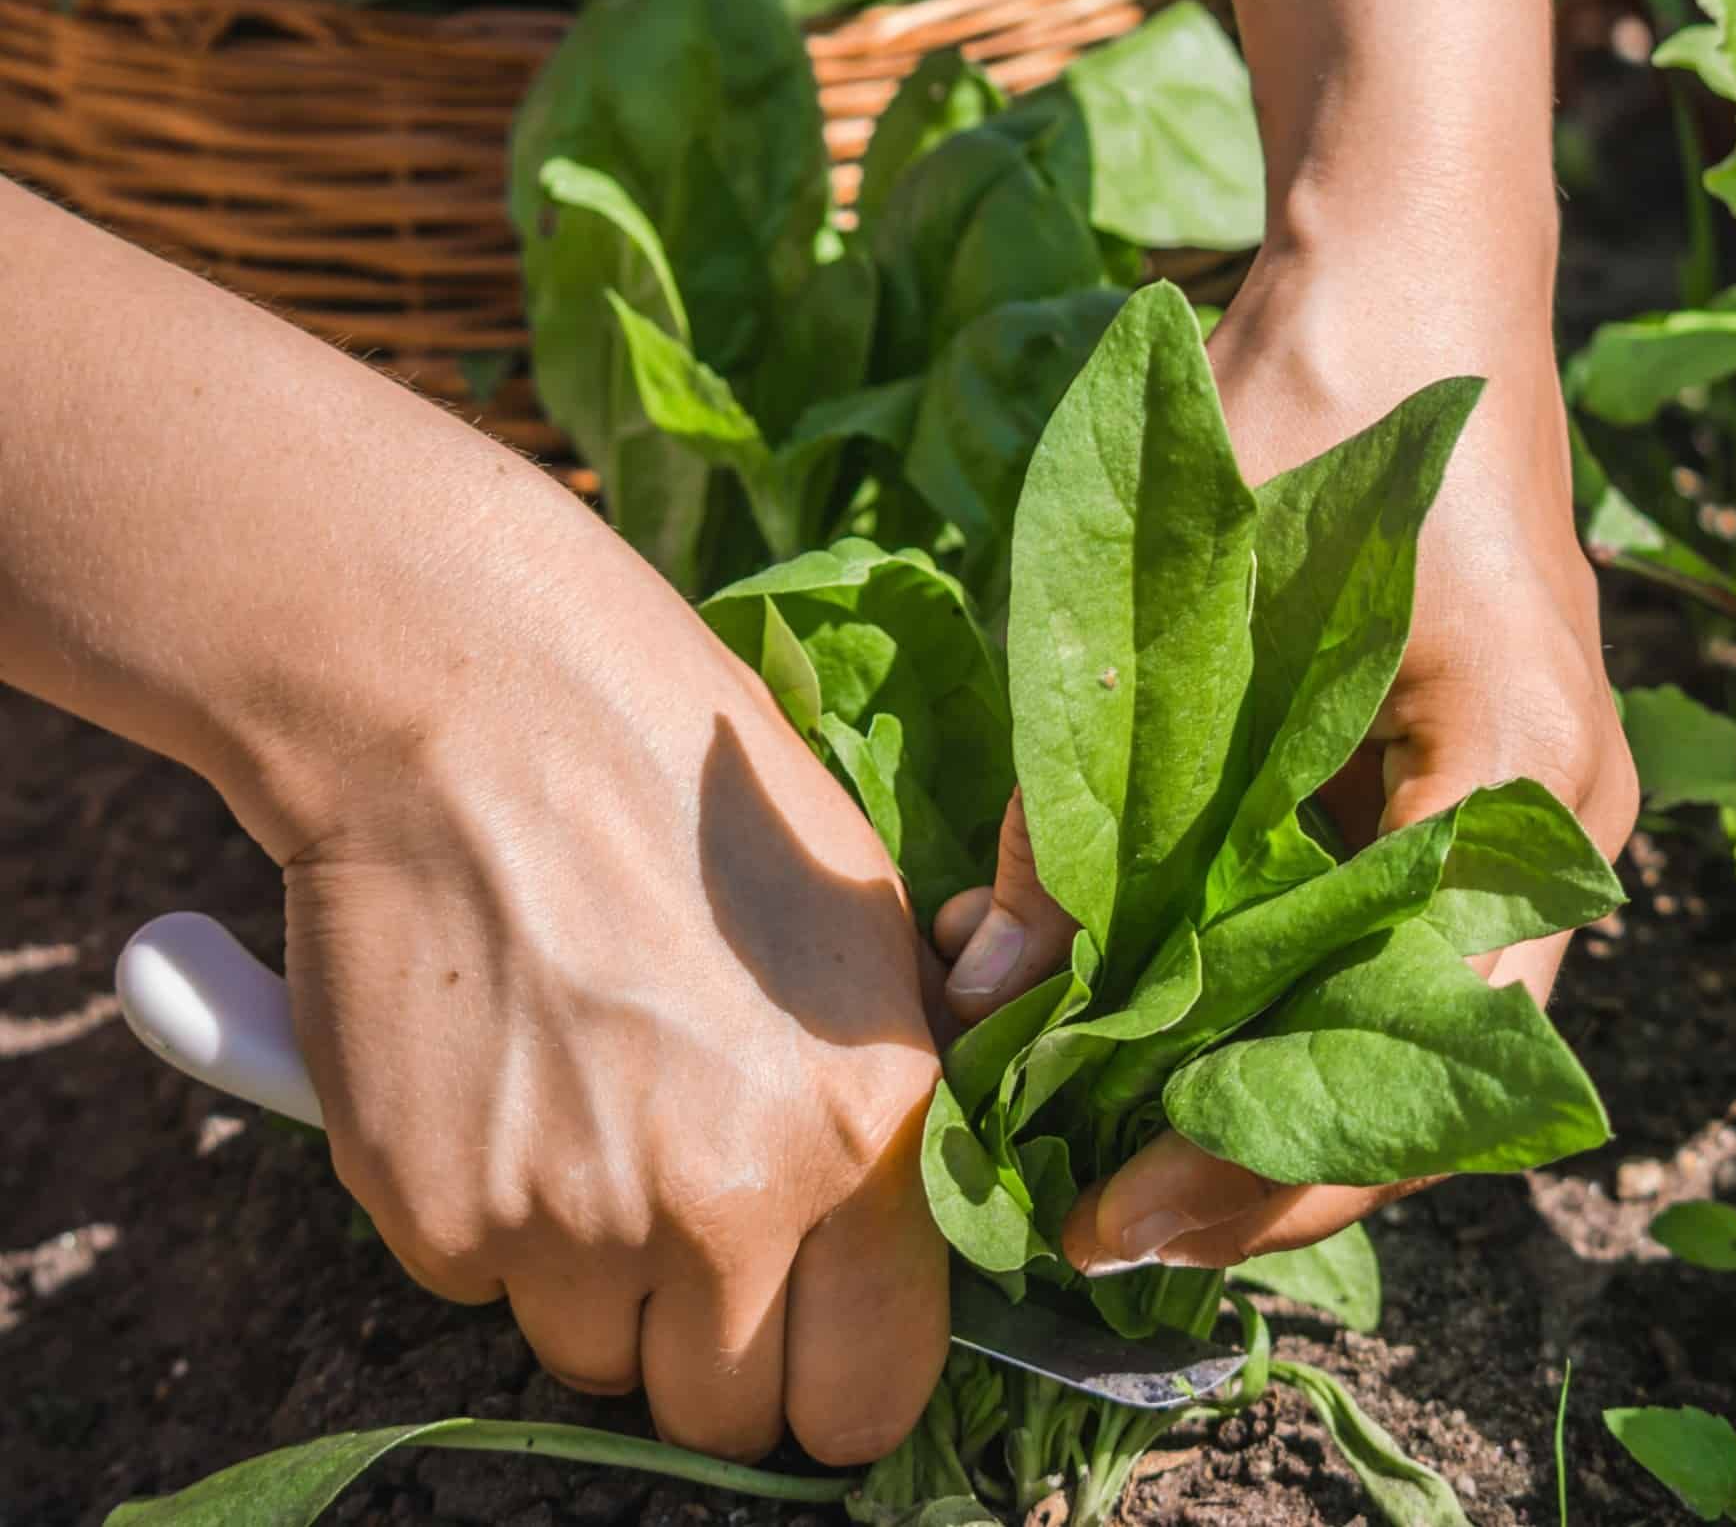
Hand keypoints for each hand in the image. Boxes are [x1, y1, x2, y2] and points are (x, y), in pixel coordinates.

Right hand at [282, 524, 945, 1465]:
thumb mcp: (863, 929)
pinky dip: (491, 1216)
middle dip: (713, 1348)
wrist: (475, 710)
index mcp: (864, 1131)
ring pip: (592, 1353)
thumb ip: (892, 1094)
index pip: (873, 1391)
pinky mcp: (434, 1210)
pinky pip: (479, 1281)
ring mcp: (567, 1222)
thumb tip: (911, 1211)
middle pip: (723, 1415)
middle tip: (690, 1232)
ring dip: (596, 1279)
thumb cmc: (690, 791)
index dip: (840, 1379)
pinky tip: (502, 1080)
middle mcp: (725, 1201)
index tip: (813, 1341)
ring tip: (588, 1111)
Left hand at [933, 212, 1638, 1272]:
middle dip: (1258, 1157)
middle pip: (1425, 1065)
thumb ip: (1094, 785)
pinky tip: (1141, 1014)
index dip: (1273, 1160)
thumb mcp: (1186, 579)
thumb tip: (993, 985)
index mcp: (1521, 767)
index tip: (1118, 1212)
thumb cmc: (1320, 386)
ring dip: (1258, 1084)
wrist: (1413, 268)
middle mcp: (1556, 819)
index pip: (1420, 1045)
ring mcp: (1527, 806)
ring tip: (1096, 1140)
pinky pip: (1382, 936)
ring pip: (1403, 1014)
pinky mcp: (1470, 784)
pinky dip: (1268, 992)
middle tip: (1085, 1208)